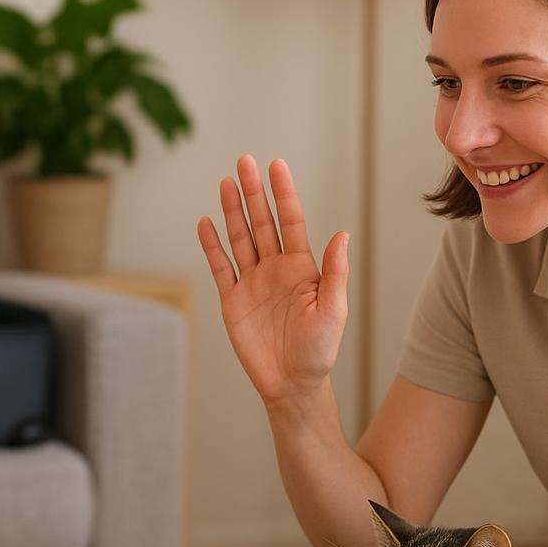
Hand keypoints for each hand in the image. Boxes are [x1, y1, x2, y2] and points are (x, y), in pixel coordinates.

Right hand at [196, 155, 348, 404]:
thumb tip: (341, 235)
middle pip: (262, 222)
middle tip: (244, 162)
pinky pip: (220, 268)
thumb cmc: (319, 350)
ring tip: (225, 183)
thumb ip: (334, 272)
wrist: (292, 384)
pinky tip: (206, 223)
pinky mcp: (233, 301)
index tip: (276, 166)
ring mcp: (252, 282)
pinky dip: (212, 246)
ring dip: (232, 212)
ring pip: (240, 238)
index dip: (283, 193)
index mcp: (302, 267)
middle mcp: (275, 268)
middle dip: (253, 192)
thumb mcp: (333, 310)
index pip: (291, 221)